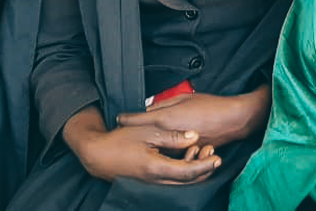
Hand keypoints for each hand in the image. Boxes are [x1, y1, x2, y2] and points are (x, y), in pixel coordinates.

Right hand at [63, 108, 219, 185]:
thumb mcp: (147, 131)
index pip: (187, 172)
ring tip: (201, 149)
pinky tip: (185, 154)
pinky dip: (182, 170)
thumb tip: (194, 136)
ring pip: (180, 181)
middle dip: (203, 168)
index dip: (205, 166)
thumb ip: (172, 136)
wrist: (97, 155)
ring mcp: (152, 184)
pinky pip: (171, 179)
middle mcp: (155, 181)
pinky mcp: (149, 182)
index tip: (217, 158)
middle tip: (213, 153)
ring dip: (193, 168)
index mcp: (156, 168)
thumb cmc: (120, 141)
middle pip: (187, 181)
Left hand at [117, 88, 270, 148]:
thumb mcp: (183, 98)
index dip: (126, 119)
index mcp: (166, 119)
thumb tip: (146, 108)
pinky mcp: (186, 155)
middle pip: (143, 136)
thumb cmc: (210, 106)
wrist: (233, 120)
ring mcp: (177, 148)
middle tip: (124, 129)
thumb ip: (163, 105)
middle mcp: (169, 136)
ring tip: (139, 139)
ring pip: (155, 147)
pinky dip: (164, 149)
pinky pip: (169, 152)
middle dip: (134, 132)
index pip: (138, 120)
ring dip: (148, 142)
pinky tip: (161, 145)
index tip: (118, 118)